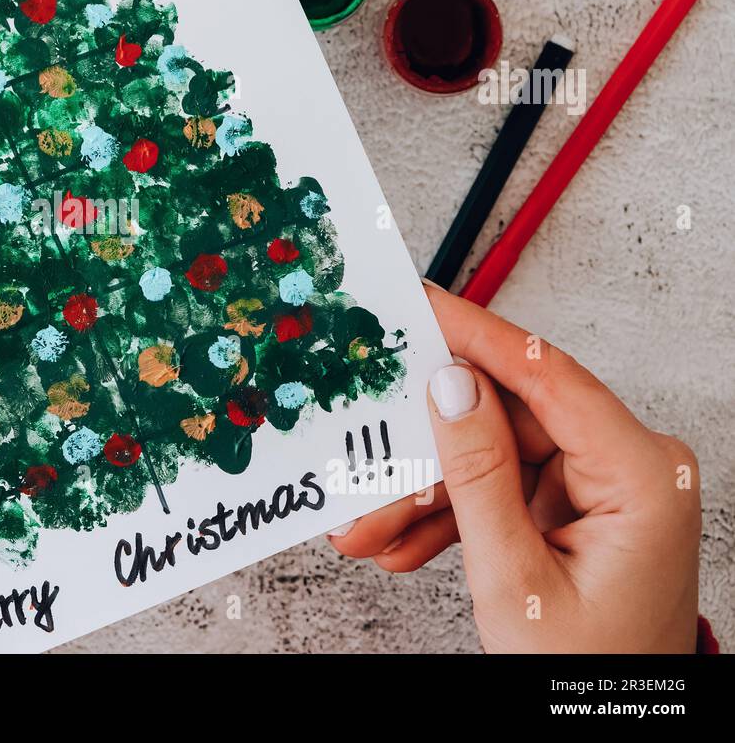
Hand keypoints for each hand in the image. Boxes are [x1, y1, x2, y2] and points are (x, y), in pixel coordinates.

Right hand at [329, 284, 700, 652]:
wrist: (612, 724)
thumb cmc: (587, 671)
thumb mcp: (514, 577)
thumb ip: (476, 476)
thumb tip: (448, 387)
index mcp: (642, 475)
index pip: (545, 375)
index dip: (474, 334)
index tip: (418, 303)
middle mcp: (629, 465)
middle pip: (502, 420)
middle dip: (424, 454)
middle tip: (362, 458)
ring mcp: (600, 483)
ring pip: (488, 456)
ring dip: (424, 495)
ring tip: (368, 527)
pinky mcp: (573, 503)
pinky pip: (497, 487)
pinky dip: (449, 515)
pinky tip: (402, 540)